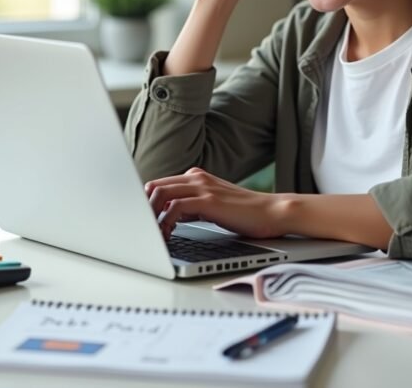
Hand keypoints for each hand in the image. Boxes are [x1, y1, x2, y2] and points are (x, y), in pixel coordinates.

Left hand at [145, 167, 284, 240]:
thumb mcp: (212, 206)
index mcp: (195, 177)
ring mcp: (202, 187)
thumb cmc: (244, 213)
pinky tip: (166, 235)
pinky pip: (175, 206)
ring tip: (149, 234)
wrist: (272, 212)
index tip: (139, 221)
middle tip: (139, 229)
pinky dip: (165, 221)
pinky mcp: (209, 200)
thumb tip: (166, 217)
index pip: (159, 184)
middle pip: (154, 186)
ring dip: (150, 214)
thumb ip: (190, 206)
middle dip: (142, 208)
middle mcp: (196, 177)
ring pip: (160, 193)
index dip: (144, 202)